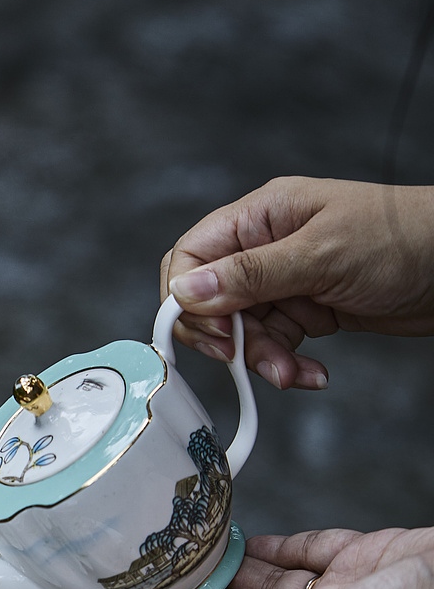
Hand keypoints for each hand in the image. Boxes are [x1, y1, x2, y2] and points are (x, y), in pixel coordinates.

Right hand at [159, 177, 433, 388]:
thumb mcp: (320, 255)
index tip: (212, 332)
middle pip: (210, 300)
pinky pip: (275, 343)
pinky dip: (287, 364)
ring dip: (262, 359)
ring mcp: (285, 279)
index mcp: (261, 216)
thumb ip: (249, 275)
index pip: (191, 256)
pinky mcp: (305, 308)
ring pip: (241, 330)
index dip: (187, 299)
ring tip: (293, 372)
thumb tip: (185, 290)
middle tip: (249, 357)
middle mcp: (266, 246)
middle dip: (228, 338)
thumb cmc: (403, 239)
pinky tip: (312, 372)